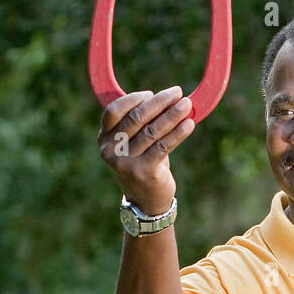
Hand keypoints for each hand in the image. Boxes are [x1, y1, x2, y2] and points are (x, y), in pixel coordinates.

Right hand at [97, 86, 194, 214]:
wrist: (146, 201)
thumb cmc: (142, 163)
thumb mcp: (133, 143)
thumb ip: (140, 122)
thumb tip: (167, 97)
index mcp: (104, 139)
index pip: (113, 111)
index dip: (133, 99)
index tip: (152, 93)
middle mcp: (110, 151)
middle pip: (136, 117)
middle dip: (159, 102)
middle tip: (177, 92)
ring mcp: (125, 163)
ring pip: (152, 131)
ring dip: (172, 115)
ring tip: (186, 104)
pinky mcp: (143, 171)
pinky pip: (163, 146)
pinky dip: (178, 133)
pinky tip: (189, 124)